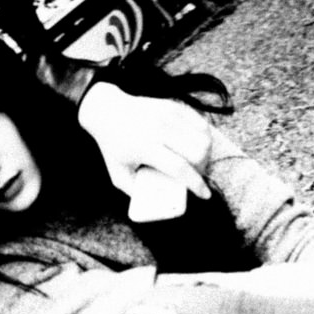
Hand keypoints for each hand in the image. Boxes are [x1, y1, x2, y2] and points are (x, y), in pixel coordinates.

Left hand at [76, 83, 212, 221]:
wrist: (107, 111)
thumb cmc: (113, 147)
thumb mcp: (118, 175)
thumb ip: (137, 192)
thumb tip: (159, 206)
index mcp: (145, 147)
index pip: (179, 167)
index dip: (196, 184)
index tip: (205, 195)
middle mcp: (158, 129)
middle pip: (197, 151)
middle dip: (202, 169)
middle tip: (195, 176)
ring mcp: (167, 115)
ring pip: (203, 136)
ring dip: (206, 154)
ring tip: (197, 162)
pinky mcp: (173, 106)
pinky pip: (200, 123)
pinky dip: (204, 137)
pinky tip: (197, 145)